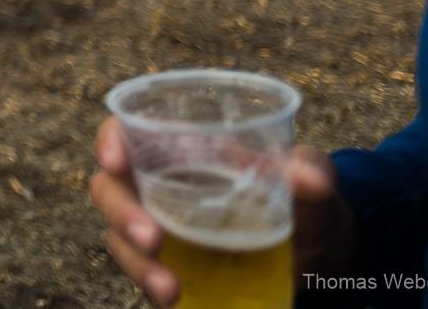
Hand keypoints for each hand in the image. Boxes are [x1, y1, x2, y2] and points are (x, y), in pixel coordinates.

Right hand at [89, 118, 356, 304]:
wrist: (317, 256)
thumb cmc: (302, 200)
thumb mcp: (311, 180)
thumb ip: (310, 171)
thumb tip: (310, 180)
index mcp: (180, 150)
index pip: (126, 134)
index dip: (110, 142)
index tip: (114, 161)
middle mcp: (157, 187)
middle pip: (111, 190)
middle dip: (122, 213)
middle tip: (152, 239)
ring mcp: (160, 229)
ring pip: (120, 238)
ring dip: (136, 262)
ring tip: (168, 288)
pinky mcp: (169, 267)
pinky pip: (145, 275)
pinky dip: (153, 287)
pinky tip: (173, 300)